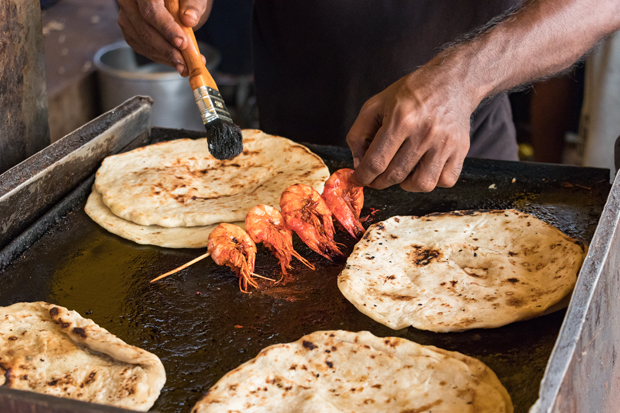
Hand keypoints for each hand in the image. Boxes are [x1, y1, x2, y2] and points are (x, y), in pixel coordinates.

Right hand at [117, 0, 210, 75]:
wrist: (174, 1)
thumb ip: (192, 5)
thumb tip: (189, 20)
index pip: (151, 10)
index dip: (166, 28)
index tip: (182, 43)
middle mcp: (129, 1)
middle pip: (145, 29)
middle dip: (167, 49)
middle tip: (185, 63)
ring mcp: (126, 16)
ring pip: (142, 41)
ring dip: (165, 57)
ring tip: (184, 66)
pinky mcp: (128, 29)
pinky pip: (142, 47)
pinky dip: (160, 57)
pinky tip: (174, 61)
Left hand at [346, 62, 475, 192]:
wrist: (451, 82)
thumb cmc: (410, 94)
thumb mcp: (376, 105)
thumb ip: (359, 134)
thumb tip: (359, 165)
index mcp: (401, 119)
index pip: (376, 162)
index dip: (362, 177)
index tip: (358, 179)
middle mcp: (425, 132)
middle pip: (395, 175)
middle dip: (379, 182)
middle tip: (375, 177)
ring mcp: (446, 143)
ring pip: (422, 184)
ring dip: (406, 184)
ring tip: (401, 171)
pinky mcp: (461, 150)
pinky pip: (444, 181)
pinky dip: (432, 180)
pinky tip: (423, 167)